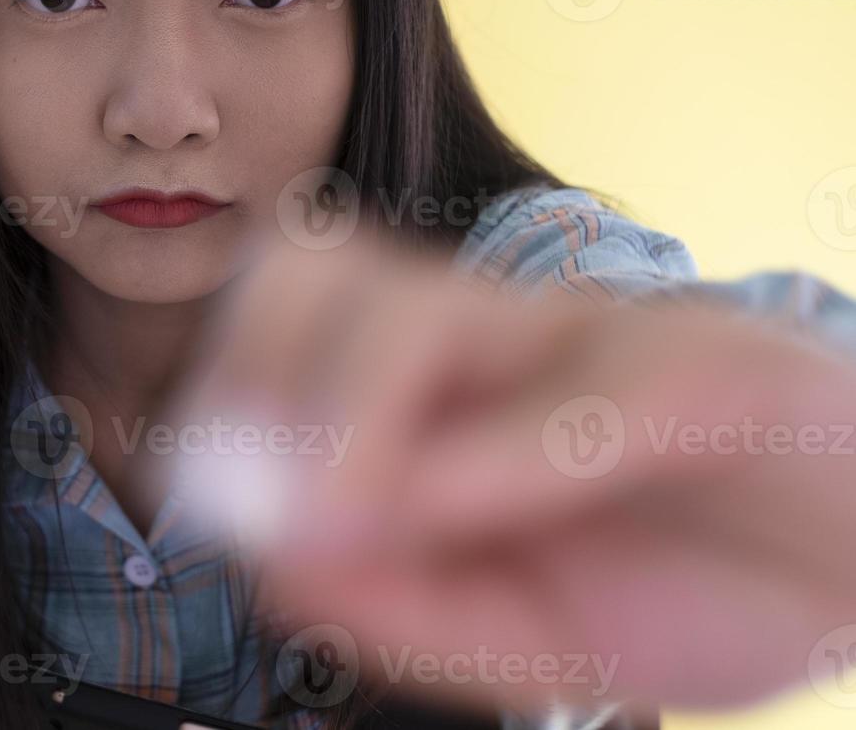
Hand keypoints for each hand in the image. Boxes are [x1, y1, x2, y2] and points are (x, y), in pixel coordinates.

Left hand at [171, 230, 855, 715]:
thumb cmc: (686, 588)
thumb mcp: (517, 638)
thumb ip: (396, 609)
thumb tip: (270, 564)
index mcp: (442, 382)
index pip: (282, 317)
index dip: (221, 395)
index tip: (205, 500)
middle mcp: (497, 334)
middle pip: (315, 271)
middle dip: (257, 376)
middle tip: (265, 492)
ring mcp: (592, 335)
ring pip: (415, 308)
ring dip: (352, 409)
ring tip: (356, 517)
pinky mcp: (703, 364)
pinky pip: (579, 389)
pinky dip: (496, 459)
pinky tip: (463, 511)